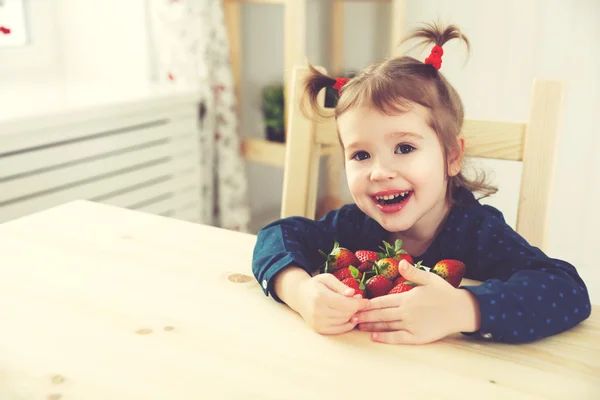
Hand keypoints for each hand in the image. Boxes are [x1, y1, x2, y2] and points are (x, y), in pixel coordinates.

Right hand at [273, 267, 369, 334]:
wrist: (299, 296)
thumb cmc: (315, 285)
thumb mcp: (327, 279)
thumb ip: (341, 286)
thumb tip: (353, 294)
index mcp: (320, 297)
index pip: (346, 304)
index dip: (360, 303)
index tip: (367, 301)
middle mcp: (318, 312)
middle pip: (347, 313)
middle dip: (356, 308)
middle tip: (359, 300)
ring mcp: (318, 322)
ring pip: (345, 321)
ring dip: (352, 315)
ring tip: (351, 306)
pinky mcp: (319, 329)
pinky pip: (340, 329)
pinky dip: (347, 324)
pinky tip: (349, 317)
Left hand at [351, 260, 480, 343]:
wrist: (461, 310)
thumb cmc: (445, 293)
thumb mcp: (430, 278)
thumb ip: (413, 272)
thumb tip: (400, 262)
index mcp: (408, 297)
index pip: (382, 300)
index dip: (368, 303)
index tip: (355, 303)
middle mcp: (407, 311)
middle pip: (381, 313)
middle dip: (364, 315)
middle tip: (349, 316)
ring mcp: (411, 324)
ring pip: (387, 325)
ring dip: (371, 326)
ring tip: (357, 326)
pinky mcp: (418, 336)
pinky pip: (398, 337)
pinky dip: (385, 337)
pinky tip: (374, 337)